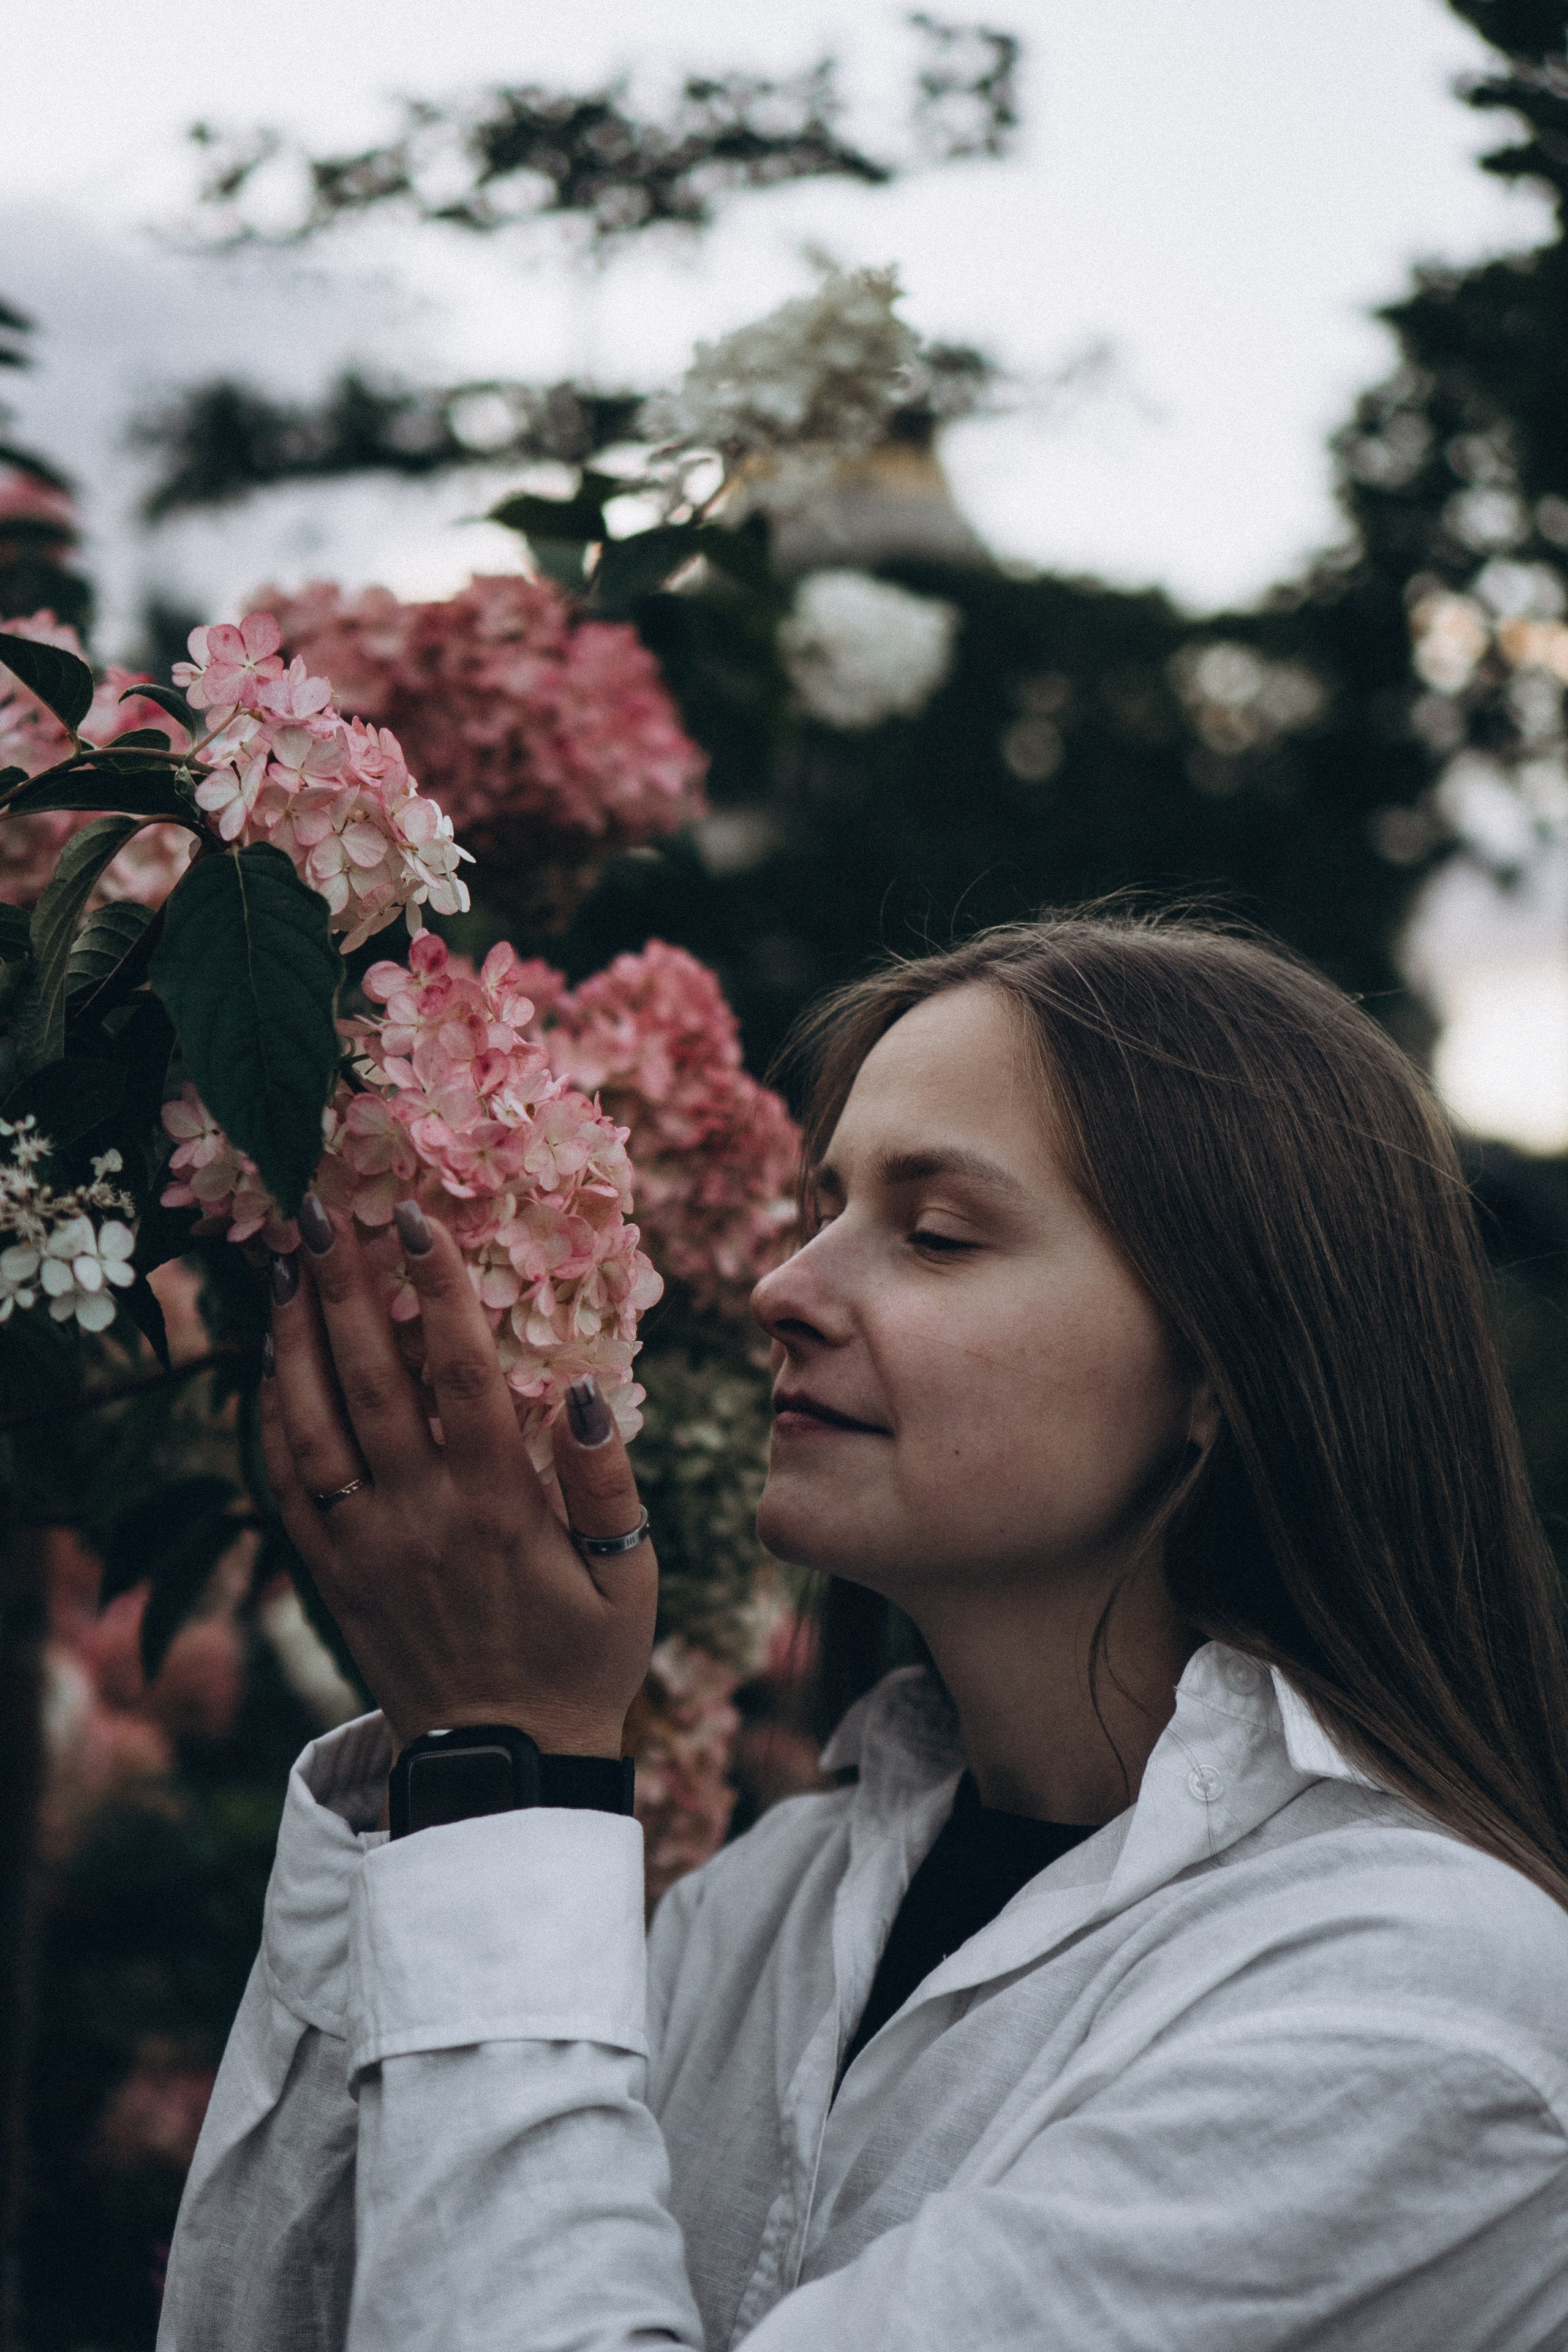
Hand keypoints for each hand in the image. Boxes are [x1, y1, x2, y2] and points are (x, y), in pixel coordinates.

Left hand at [259, 1197, 657, 1755]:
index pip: (463, 1377)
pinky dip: (272, 1415)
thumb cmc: (583, 1658)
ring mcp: (366, 1546)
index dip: (440, 1293)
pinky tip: (269, 1358)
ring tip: (282, 1264)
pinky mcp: (332, 1572)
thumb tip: (576, 1386)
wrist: (503, 1763)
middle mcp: (421, 1518)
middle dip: (346, 1287)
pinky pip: (288, 1483)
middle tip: (321, 1209)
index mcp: (499, 1510)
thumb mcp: (630, 1577)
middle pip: (372, 1381)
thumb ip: (606, 1482)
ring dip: (295, 1337)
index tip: (417, 1222)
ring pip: (313, 1423)